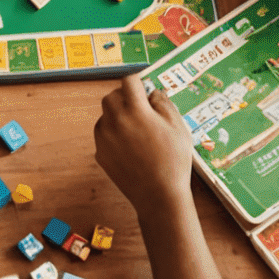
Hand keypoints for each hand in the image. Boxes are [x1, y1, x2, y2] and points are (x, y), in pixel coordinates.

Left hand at [94, 74, 195, 218]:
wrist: (159, 196)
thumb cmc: (173, 162)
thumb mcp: (178, 128)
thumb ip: (164, 104)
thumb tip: (153, 92)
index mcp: (135, 111)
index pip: (129, 81)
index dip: (138, 82)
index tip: (144, 88)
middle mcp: (115, 120)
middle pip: (111, 96)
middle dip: (124, 98)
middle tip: (140, 109)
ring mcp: (104, 137)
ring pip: (105, 115)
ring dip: (117, 116)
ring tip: (136, 131)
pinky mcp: (99, 152)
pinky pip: (103, 134)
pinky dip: (112, 134)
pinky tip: (130, 147)